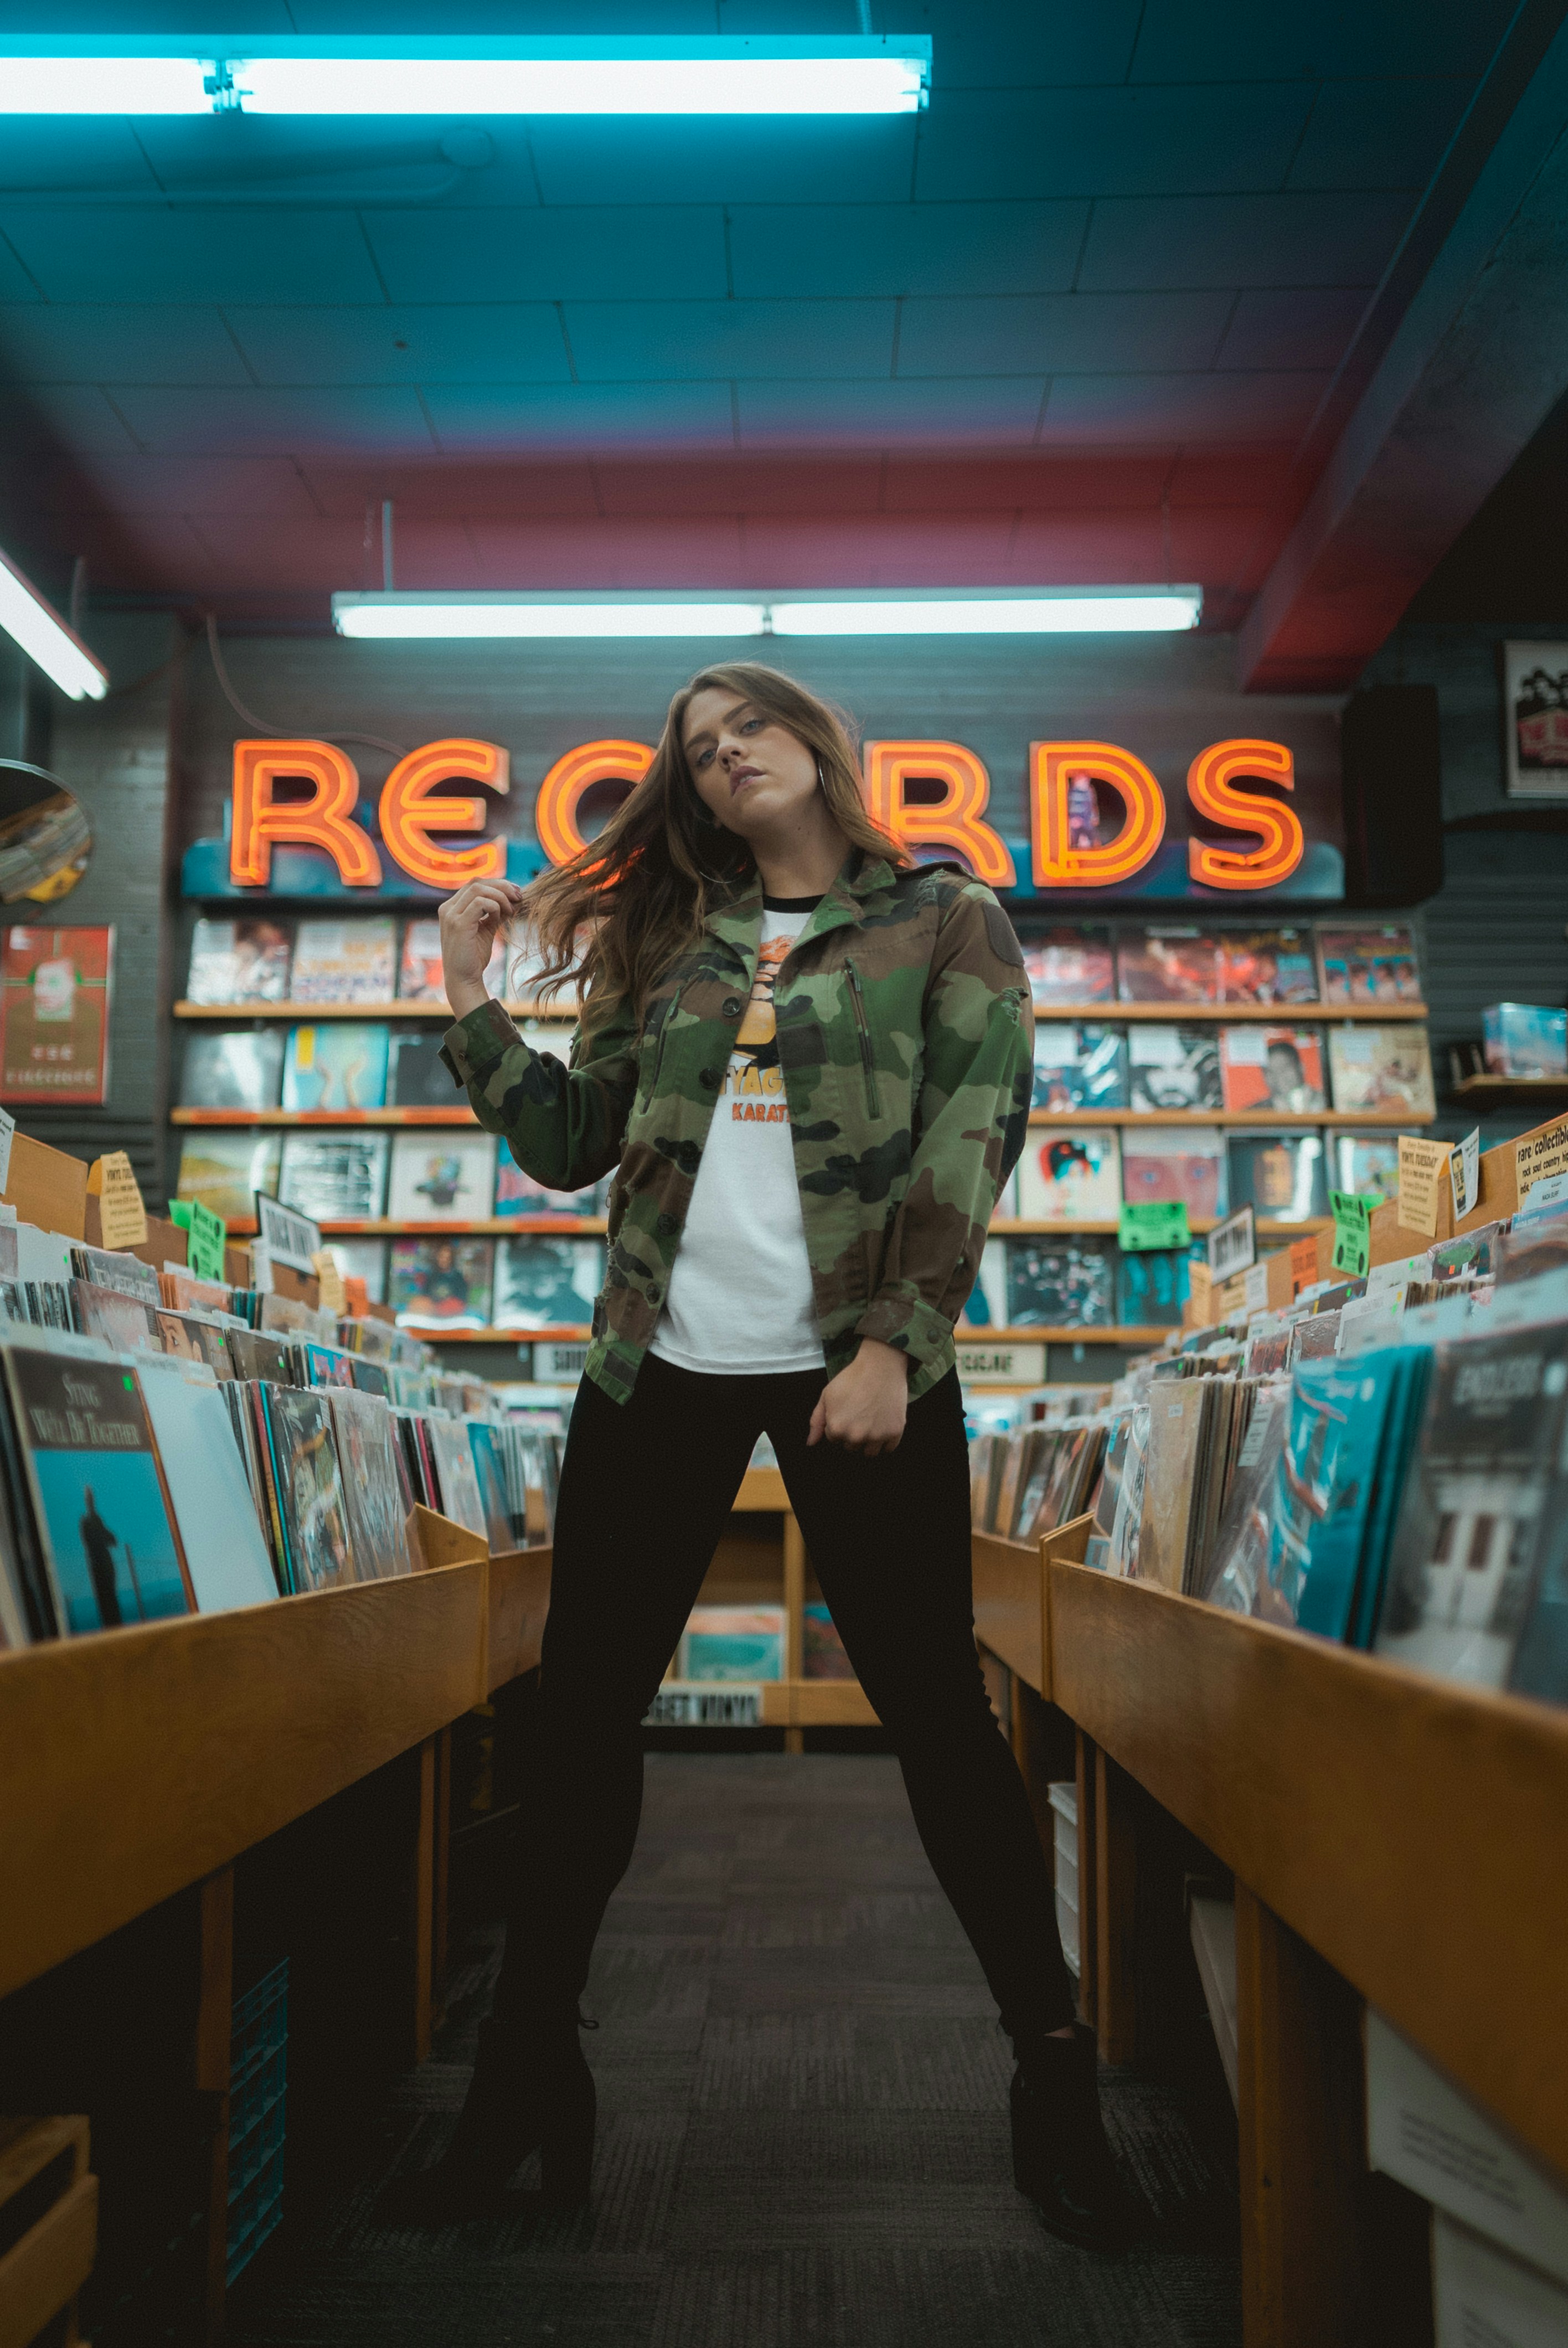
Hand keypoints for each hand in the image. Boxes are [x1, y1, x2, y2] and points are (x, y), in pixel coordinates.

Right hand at [439, 878, 524, 1018]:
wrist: (464, 980)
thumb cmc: (474, 957)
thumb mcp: (487, 929)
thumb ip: (496, 913)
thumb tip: (515, 899)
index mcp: (452, 908)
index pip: (475, 884)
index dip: (497, 884)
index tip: (516, 893)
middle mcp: (448, 908)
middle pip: (476, 882)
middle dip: (502, 886)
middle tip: (519, 897)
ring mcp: (451, 915)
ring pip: (478, 889)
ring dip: (500, 896)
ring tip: (511, 910)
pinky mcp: (458, 924)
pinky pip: (480, 903)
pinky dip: (495, 906)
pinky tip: (500, 917)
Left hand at [807, 1338, 908, 1456]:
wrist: (880, 1366)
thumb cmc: (852, 1378)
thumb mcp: (826, 1396)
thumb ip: (817, 1421)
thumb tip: (811, 1443)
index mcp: (837, 1429)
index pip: (834, 1439)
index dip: (839, 1425)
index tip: (846, 1412)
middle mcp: (857, 1437)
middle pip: (851, 1447)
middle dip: (853, 1434)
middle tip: (859, 1415)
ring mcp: (877, 1436)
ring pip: (869, 1452)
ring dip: (869, 1442)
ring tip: (871, 1422)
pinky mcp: (895, 1432)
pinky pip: (888, 1449)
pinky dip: (886, 1441)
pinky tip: (883, 1425)